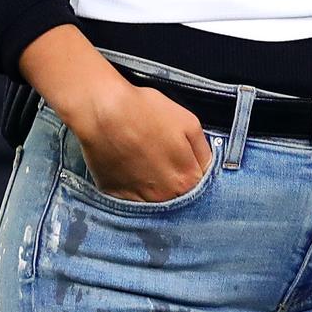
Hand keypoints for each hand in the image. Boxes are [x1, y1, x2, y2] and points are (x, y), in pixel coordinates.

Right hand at [20, 27, 209, 203]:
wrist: (104, 111)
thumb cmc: (147, 112)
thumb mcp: (189, 123)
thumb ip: (203, 150)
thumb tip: (207, 166)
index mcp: (187, 179)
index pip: (200, 185)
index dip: (193, 170)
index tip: (185, 160)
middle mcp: (164, 196)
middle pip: (178, 195)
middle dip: (175, 179)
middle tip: (164, 158)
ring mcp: (137, 199)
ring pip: (154, 198)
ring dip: (154, 185)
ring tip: (144, 161)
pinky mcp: (114, 196)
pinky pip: (130, 197)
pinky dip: (133, 186)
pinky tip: (129, 167)